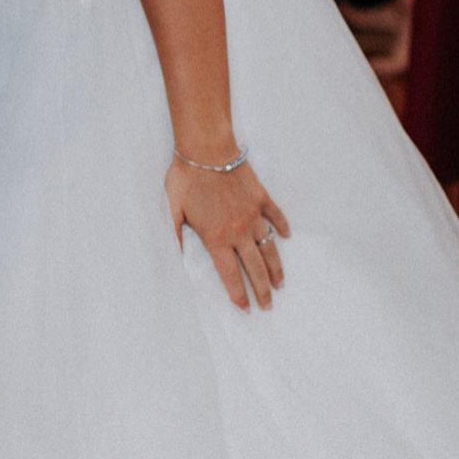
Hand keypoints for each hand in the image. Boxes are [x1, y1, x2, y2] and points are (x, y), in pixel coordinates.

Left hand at [166, 155, 290, 309]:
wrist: (207, 150)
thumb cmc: (186, 179)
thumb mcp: (172, 210)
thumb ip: (176, 235)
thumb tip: (176, 256)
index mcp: (215, 237)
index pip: (229, 274)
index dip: (238, 293)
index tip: (245, 308)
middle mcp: (239, 231)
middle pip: (254, 268)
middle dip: (261, 290)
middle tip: (268, 306)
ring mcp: (254, 215)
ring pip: (269, 248)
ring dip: (275, 269)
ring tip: (279, 284)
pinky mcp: (262, 199)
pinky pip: (277, 217)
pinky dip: (282, 228)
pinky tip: (286, 238)